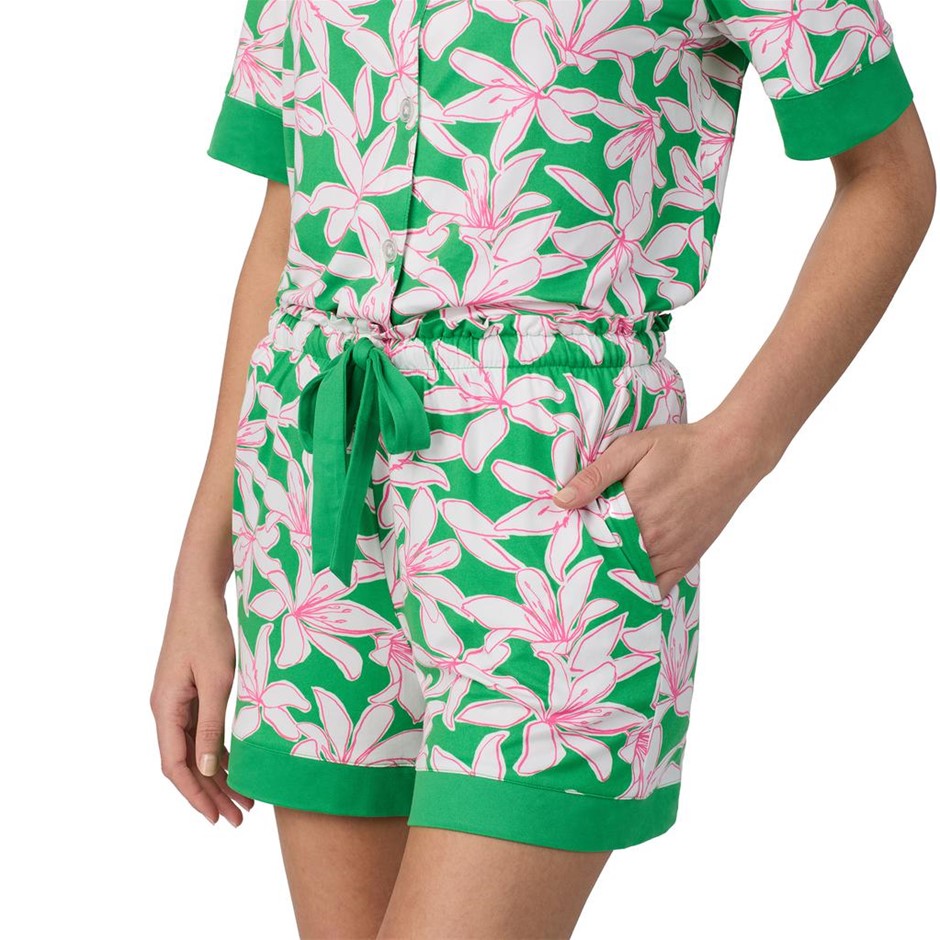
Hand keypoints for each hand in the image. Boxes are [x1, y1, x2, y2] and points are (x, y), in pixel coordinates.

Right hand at [150, 588, 251, 826]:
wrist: (198, 597)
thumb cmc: (208, 633)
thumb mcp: (216, 680)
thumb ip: (210, 725)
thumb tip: (207, 768)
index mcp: (165, 710)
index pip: (175, 766)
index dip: (195, 794)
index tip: (216, 817)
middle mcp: (166, 711)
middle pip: (186, 764)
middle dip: (211, 793)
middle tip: (238, 818)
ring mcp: (177, 703)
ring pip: (195, 751)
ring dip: (218, 776)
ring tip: (245, 800)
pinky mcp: (190, 694)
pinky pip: (202, 733)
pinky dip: (219, 752)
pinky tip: (238, 767)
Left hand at [551, 414, 770, 598]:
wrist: (731, 454)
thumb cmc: (680, 446)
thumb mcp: (632, 448)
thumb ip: (595, 475)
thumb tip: (561, 501)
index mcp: (631, 510)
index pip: (589, 539)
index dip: (572, 544)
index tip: (556, 548)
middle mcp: (650, 538)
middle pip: (608, 562)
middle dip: (588, 563)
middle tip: (569, 565)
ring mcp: (670, 552)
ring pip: (631, 578)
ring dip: (612, 577)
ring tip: (592, 577)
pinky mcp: (687, 558)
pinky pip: (660, 587)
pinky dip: (642, 589)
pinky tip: (627, 586)